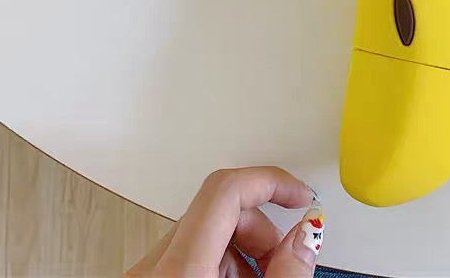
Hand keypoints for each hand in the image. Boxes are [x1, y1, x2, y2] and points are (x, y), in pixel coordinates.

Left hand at [125, 166, 323, 277]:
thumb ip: (285, 272)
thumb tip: (305, 233)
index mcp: (177, 270)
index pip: (226, 189)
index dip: (270, 180)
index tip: (299, 193)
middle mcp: (152, 269)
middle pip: (218, 210)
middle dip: (261, 227)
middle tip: (285, 258)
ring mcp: (143, 277)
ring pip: (204, 233)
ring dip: (243, 249)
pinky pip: (187, 254)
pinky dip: (219, 263)